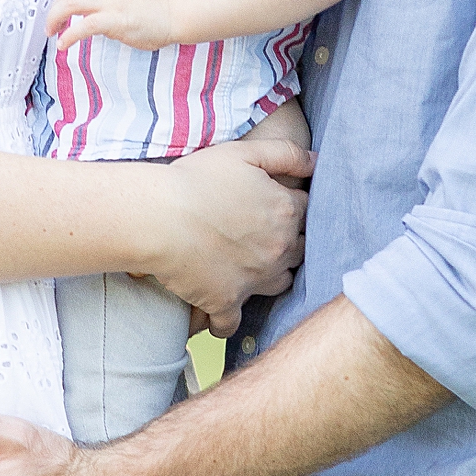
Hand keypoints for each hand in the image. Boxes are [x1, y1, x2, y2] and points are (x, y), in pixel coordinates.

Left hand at [47, 0, 174, 50]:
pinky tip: (64, 44)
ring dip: (55, 19)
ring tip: (53, 32)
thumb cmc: (154, 5)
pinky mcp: (114, 19)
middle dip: (55, 9)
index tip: (62, 8)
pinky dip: (69, 35)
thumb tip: (86, 10)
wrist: (175, 12)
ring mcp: (109, 0)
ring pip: (69, 3)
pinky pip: (82, 26)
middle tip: (52, 25)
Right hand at [147, 129, 312, 335]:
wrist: (158, 217)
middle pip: (300, 250)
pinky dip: (226, 320)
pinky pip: (233, 323)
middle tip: (263, 235)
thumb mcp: (243, 152)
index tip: (274, 205)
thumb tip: (318, 161)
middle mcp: (278, 249)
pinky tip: (218, 312)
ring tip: (251, 269)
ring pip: (280, 285)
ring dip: (270, 278)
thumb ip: (286, 153)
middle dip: (288, 243)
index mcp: (285, 211)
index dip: (292, 206)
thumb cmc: (196, 180)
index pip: (307, 211)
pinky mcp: (227, 302)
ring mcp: (255, 279)